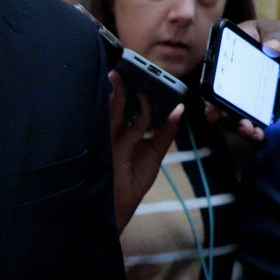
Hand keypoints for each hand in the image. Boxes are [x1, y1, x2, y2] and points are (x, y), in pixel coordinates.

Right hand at [109, 70, 181, 231]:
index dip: (135, 93)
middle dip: (126, 87)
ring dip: (118, 89)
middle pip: (119, 104)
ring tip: (122, 73)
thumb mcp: (153, 156)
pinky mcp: (100, 142)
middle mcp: (114, 133)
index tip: (143, 77)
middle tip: (132, 69)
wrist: (112, 210)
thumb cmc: (130, 186)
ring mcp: (105, 136)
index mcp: (123, 135)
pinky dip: (114, 102)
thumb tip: (178, 109)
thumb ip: (164, 133)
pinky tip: (118, 88)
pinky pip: (108, 118)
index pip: (129, 108)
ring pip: (112, 107)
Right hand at [202, 18, 279, 144]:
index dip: (208, 82)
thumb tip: (272, 48)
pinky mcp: (251, 108)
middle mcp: (225, 77)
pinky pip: (246, 121)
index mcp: (225, 53)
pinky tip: (259, 134)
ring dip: (235, 124)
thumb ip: (277, 37)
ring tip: (249, 130)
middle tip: (220, 117)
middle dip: (216, 109)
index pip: (211, 68)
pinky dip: (252, 131)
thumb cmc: (277, 39)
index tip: (209, 95)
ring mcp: (236, 95)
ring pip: (228, 114)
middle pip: (214, 96)